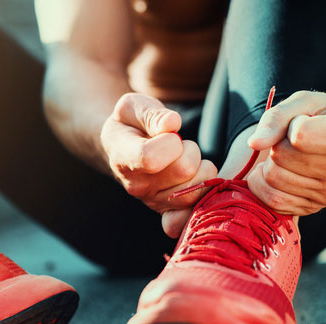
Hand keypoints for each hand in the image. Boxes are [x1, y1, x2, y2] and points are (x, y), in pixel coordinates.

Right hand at [100, 93, 216, 236]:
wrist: (123, 147)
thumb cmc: (130, 123)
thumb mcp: (132, 107)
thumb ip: (151, 113)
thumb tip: (172, 124)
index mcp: (124, 158)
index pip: (152, 158)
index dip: (170, 141)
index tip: (168, 132)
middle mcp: (137, 186)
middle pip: (184, 170)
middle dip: (190, 150)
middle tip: (179, 144)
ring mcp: (153, 201)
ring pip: (196, 189)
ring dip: (200, 169)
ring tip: (185, 159)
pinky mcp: (168, 211)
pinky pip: (192, 214)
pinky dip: (202, 197)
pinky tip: (195, 180)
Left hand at [246, 91, 325, 215]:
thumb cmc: (323, 116)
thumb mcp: (304, 102)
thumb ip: (276, 118)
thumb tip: (254, 144)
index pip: (299, 136)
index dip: (291, 125)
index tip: (303, 121)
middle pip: (281, 158)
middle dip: (278, 145)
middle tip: (290, 140)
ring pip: (274, 179)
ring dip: (270, 163)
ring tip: (286, 155)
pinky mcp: (313, 208)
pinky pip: (273, 201)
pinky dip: (264, 184)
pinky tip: (276, 171)